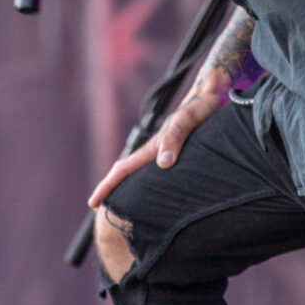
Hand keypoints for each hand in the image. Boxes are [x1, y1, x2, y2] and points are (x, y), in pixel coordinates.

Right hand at [88, 67, 231, 206]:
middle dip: (112, 191)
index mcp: (153, 147)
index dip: (107, 186)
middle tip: (102, 211)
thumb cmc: (201, 107)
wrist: (212, 93)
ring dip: (130, 190)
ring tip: (125, 210)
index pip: (123, 169)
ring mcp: (166, 151)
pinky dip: (149, 186)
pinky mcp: (178, 152)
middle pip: (127, 173)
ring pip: (141, 174)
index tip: (92, 203)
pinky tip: (156, 195)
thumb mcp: (188, 120)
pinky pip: (157, 174)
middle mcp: (156, 151)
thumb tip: (163, 164)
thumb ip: (175, 137)